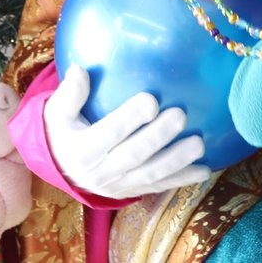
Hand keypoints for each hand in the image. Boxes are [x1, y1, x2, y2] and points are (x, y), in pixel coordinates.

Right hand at [44, 66, 210, 198]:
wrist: (61, 168)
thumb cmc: (63, 131)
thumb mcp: (56, 113)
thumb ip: (69, 94)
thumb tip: (78, 70)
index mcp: (83, 150)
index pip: (109, 134)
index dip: (130, 119)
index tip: (151, 100)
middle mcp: (101, 172)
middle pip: (134, 155)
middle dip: (159, 137)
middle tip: (181, 116)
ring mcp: (119, 185)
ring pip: (151, 175)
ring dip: (177, 161)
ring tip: (199, 143)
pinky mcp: (132, 192)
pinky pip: (159, 186)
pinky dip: (182, 180)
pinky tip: (204, 170)